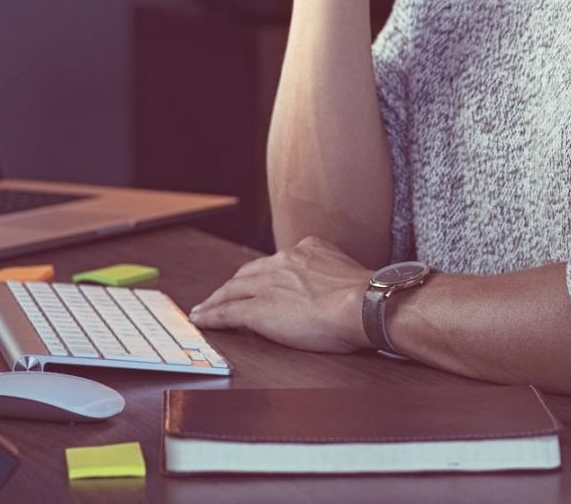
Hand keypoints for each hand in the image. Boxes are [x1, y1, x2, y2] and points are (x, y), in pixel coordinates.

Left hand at [188, 235, 371, 353]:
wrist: (364, 304)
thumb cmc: (368, 298)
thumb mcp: (350, 274)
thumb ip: (335, 276)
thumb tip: (340, 292)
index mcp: (307, 249)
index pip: (275, 263)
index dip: (261, 276)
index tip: (255, 283)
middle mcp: (283, 261)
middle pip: (248, 273)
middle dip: (233, 286)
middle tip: (221, 297)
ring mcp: (268, 284)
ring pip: (232, 290)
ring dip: (215, 300)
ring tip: (204, 310)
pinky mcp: (258, 309)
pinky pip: (227, 312)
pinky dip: (211, 316)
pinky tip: (202, 320)